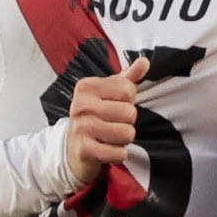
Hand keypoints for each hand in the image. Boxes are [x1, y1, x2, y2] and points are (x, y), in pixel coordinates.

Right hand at [63, 57, 146, 194]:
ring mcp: (81, 128)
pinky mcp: (84, 150)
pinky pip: (119, 153)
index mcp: (87, 87)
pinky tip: (107, 150)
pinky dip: (118, 154)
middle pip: (130, 112)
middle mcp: (81, 105)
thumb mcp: (108, 94)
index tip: (114, 106)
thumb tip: (144, 61)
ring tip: (110, 137)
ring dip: (123, 140)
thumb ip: (127, 78)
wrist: (72, 149)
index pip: (128, 89)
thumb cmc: (95, 117)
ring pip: (127, 133)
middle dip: (127, 122)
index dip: (129, 101)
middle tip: (112, 124)